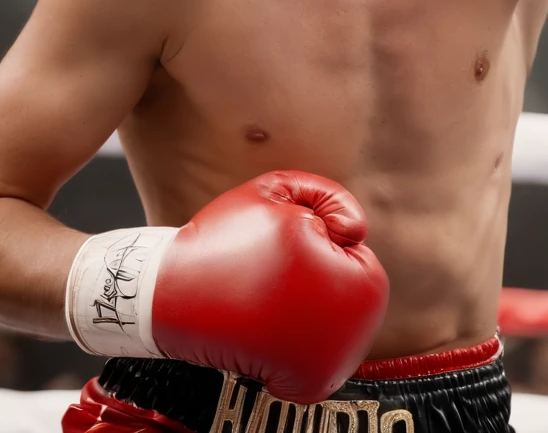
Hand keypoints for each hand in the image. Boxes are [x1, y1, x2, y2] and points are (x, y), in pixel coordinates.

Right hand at [66, 171, 388, 402]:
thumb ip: (329, 196)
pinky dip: (298, 347)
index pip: (356, 254)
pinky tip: (265, 332)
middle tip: (271, 277)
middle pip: (353, 291)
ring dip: (309, 312)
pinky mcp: (312, 382)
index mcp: (352, 272)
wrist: (166, 296)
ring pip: (337, 324)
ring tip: (265, 302)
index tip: (281, 247)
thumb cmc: (221, 239)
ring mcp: (336, 357)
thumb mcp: (274, 190)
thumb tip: (357, 233)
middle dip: (320, 278)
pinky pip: (321, 360)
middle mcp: (355, 320)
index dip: (319, 243)